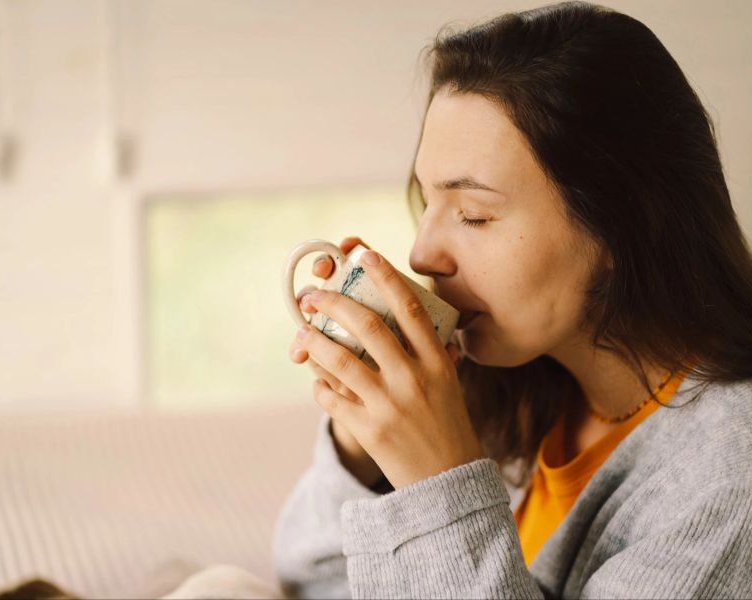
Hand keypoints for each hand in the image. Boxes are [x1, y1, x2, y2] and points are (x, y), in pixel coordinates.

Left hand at [292, 248, 484, 489]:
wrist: (448, 482)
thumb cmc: (447, 426)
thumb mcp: (449, 384)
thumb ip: (432, 352)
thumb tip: (411, 318)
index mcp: (437, 362)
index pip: (410, 308)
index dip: (385, 276)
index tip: (365, 255)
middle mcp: (414, 378)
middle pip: (367, 325)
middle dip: (333, 303)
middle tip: (314, 294)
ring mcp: (390, 405)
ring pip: (340, 360)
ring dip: (314, 340)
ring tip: (302, 331)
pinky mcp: (369, 430)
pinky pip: (332, 398)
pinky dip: (319, 385)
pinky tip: (318, 379)